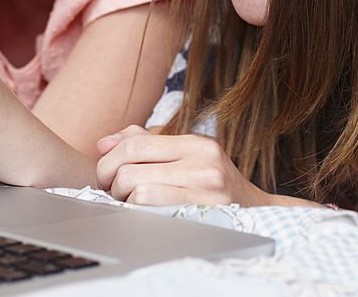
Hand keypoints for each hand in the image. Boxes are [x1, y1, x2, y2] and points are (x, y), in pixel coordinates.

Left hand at [95, 125, 272, 206]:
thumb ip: (144, 142)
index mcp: (195, 143)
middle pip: (130, 168)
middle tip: (115, 193)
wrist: (253, 212)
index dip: (109, 160)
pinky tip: (143, 215)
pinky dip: (138, 214)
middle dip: (112, 184)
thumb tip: (104, 143)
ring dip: (125, 202)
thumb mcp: (185, 154)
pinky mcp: (204, 215)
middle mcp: (203, 162)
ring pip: (138, 192)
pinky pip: (152, 212)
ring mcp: (206, 190)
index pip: (135, 143)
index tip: (106, 174)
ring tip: (131, 204)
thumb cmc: (211, 183)